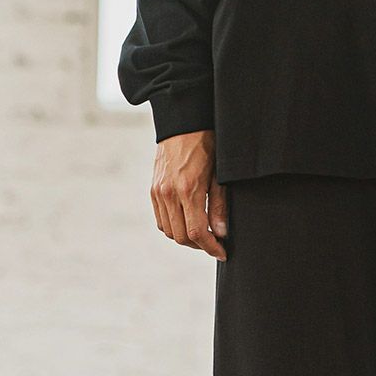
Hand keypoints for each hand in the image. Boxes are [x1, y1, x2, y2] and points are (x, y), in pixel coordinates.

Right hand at [152, 129, 228, 259]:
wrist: (183, 123)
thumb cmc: (207, 144)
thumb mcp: (219, 174)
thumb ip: (218, 205)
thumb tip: (220, 233)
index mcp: (187, 190)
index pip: (197, 232)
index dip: (211, 247)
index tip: (222, 252)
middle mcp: (168, 193)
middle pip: (181, 237)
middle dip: (200, 245)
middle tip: (215, 244)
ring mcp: (158, 192)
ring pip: (169, 231)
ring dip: (186, 238)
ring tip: (203, 234)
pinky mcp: (153, 189)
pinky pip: (161, 219)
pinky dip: (173, 227)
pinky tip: (188, 222)